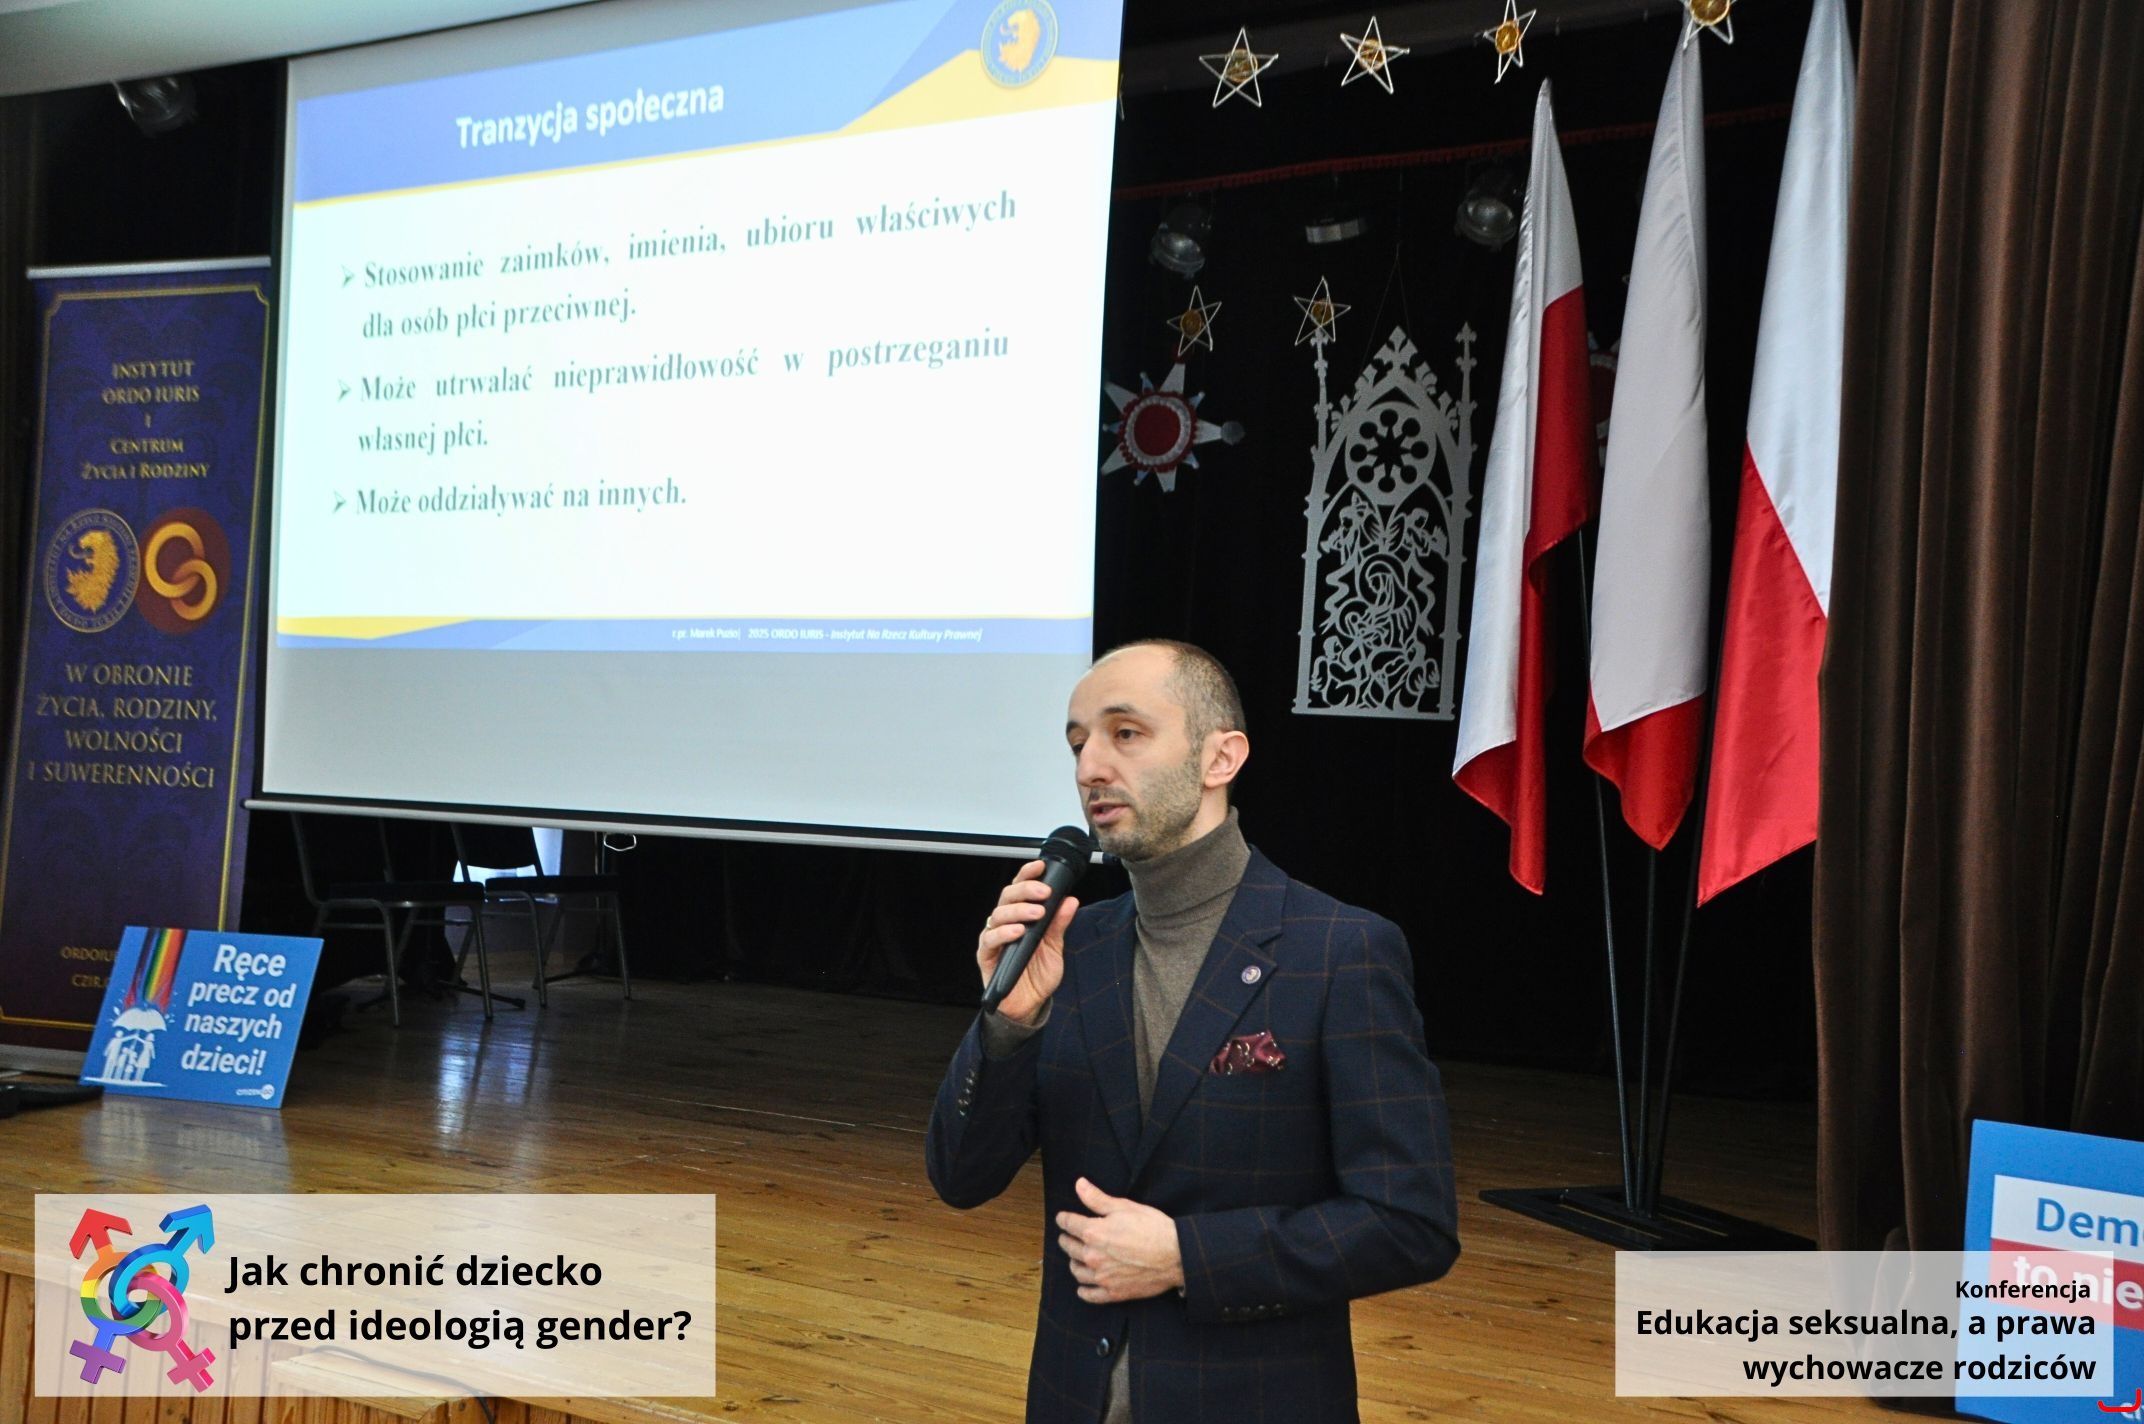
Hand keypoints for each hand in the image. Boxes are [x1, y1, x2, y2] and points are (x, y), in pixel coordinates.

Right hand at [977, 859, 1078, 1025]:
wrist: (1029, 1005)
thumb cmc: (1038, 974)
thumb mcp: (1055, 947)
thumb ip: (1060, 924)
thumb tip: (1070, 900)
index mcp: (1020, 916)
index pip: (1020, 888)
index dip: (1028, 874)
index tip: (1041, 866)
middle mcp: (1005, 924)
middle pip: (1007, 896)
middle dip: (1026, 890)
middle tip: (1044, 892)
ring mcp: (994, 939)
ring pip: (998, 914)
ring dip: (1018, 910)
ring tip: (1037, 913)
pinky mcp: (986, 956)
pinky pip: (990, 940)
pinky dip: (1004, 933)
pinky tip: (1018, 932)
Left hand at [1055, 1177, 1182, 1304]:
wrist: (1176, 1255)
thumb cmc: (1153, 1228)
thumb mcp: (1125, 1207)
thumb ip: (1097, 1198)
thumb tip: (1079, 1184)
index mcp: (1094, 1233)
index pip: (1069, 1224)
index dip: (1064, 1219)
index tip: (1063, 1218)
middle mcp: (1093, 1256)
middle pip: (1069, 1247)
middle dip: (1066, 1239)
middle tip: (1069, 1236)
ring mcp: (1102, 1277)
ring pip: (1076, 1271)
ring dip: (1074, 1262)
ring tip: (1077, 1257)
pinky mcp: (1114, 1293)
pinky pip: (1090, 1295)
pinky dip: (1083, 1290)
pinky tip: (1084, 1286)